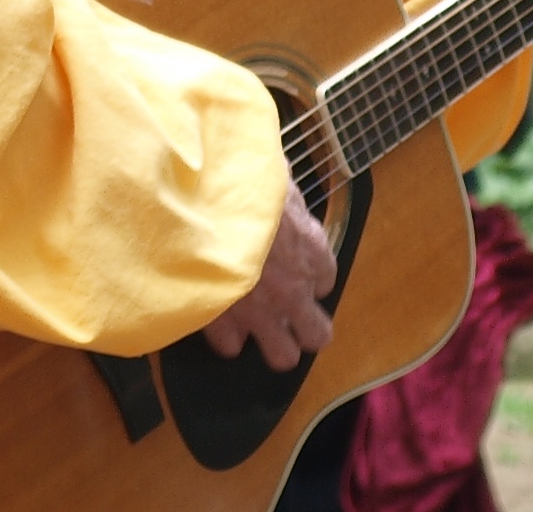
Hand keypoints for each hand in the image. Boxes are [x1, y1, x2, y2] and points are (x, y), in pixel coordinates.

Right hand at [201, 187, 334, 370]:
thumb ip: (280, 193)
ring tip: (255, 327)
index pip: (326, 280)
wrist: (206, 203)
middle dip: (305, 328)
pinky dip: (226, 335)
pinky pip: (233, 346)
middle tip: (286, 315)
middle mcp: (294, 289)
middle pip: (317, 334)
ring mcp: (261, 311)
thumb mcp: (275, 177)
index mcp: (311, 249)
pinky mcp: (226, 320)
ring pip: (283, 356)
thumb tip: (273, 180)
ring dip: (272, 343)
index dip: (310, 276)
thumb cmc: (243, 180)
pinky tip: (219, 316)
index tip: (297, 269)